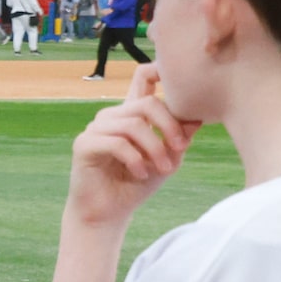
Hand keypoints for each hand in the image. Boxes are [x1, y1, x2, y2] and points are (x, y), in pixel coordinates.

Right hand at [68, 64, 197, 228]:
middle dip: (170, 126)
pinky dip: (135, 159)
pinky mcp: (84, 145)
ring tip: (163, 169)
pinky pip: (117, 143)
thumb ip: (178, 138)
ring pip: (134, 124)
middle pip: (148, 103)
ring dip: (155, 148)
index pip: (143, 78)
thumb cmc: (136, 184)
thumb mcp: (167, 159)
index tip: (177, 76)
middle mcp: (112, 116)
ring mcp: (96, 129)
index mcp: (132, 114)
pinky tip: (141, 173)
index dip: (158, 69)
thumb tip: (196, 117)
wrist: (108, 212)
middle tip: (180, 149)